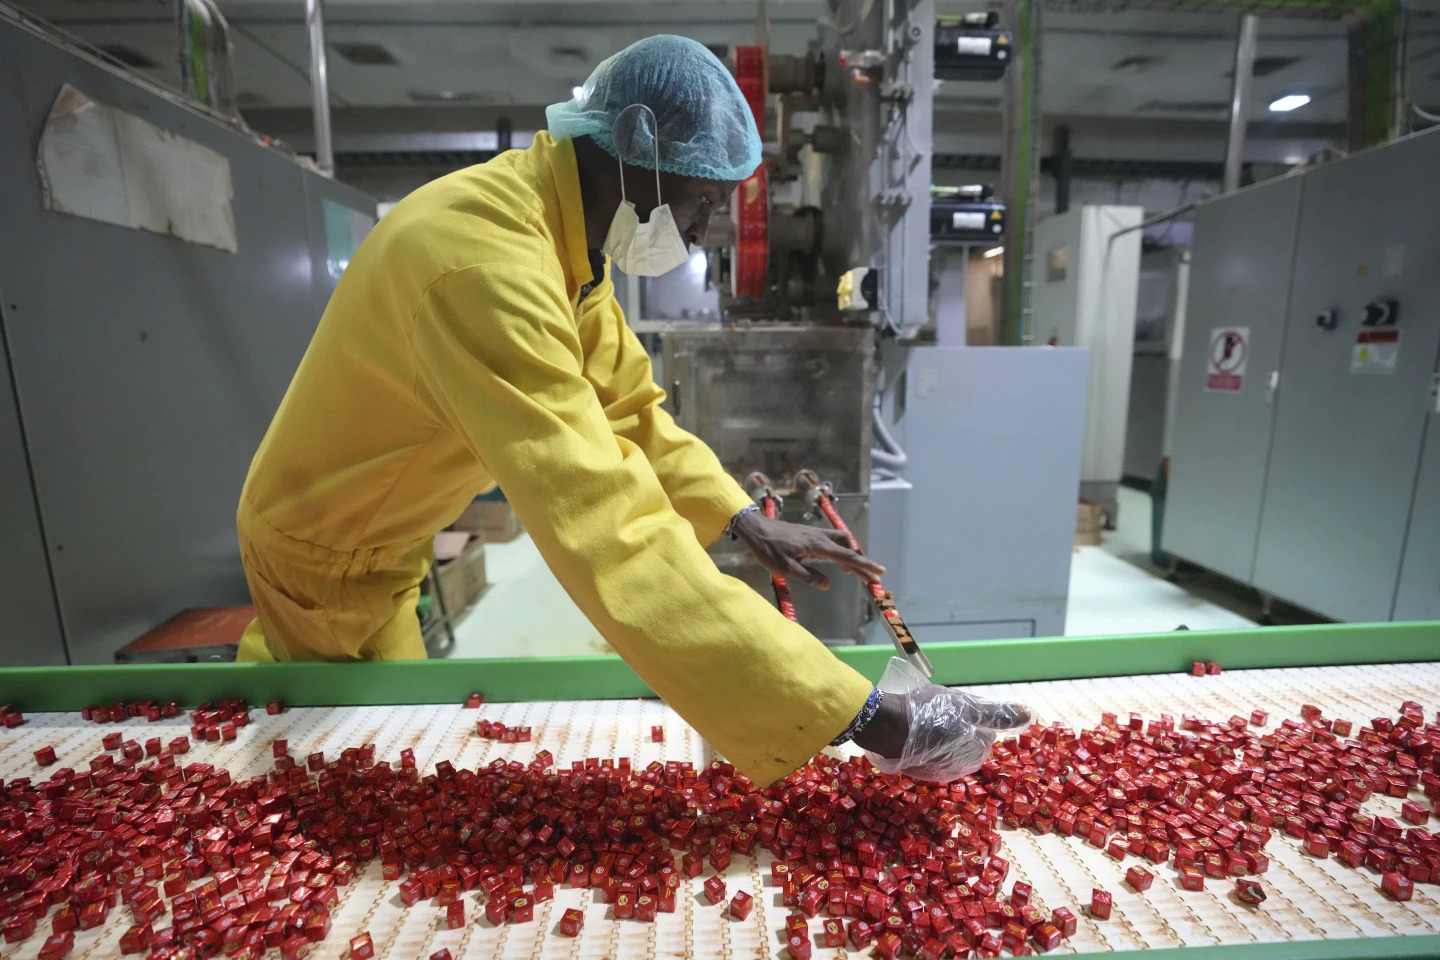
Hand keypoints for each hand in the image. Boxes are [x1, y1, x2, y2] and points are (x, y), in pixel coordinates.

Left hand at [730, 510, 884, 589]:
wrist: (756, 528)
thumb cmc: (768, 549)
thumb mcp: (785, 568)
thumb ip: (808, 576)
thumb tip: (828, 584)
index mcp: (817, 546)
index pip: (846, 557)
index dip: (863, 566)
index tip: (879, 573)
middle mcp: (820, 537)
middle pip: (848, 548)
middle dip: (862, 562)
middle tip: (873, 577)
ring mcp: (815, 533)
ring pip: (842, 541)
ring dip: (851, 554)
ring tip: (855, 570)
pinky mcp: (810, 533)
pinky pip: (833, 540)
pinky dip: (841, 550)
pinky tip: (836, 560)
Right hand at [853, 658, 1032, 782]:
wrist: (886, 725)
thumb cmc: (930, 713)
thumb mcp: (969, 707)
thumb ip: (999, 713)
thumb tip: (1031, 715)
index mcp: (975, 752)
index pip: (983, 730)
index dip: (970, 715)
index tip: (955, 707)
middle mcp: (958, 768)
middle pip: (964, 739)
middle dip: (955, 726)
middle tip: (938, 711)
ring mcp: (935, 770)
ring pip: (944, 745)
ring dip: (938, 733)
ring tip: (924, 719)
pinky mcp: (915, 769)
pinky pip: (926, 753)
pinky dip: (922, 742)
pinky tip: (912, 730)